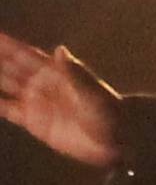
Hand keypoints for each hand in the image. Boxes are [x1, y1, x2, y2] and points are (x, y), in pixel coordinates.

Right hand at [0, 29, 122, 168]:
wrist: (116, 140)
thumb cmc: (108, 113)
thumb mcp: (91, 92)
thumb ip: (73, 72)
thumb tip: (60, 48)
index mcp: (55, 73)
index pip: (25, 54)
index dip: (8, 44)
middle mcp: (43, 84)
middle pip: (11, 67)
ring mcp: (37, 103)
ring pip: (6, 85)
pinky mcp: (34, 122)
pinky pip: (9, 111)